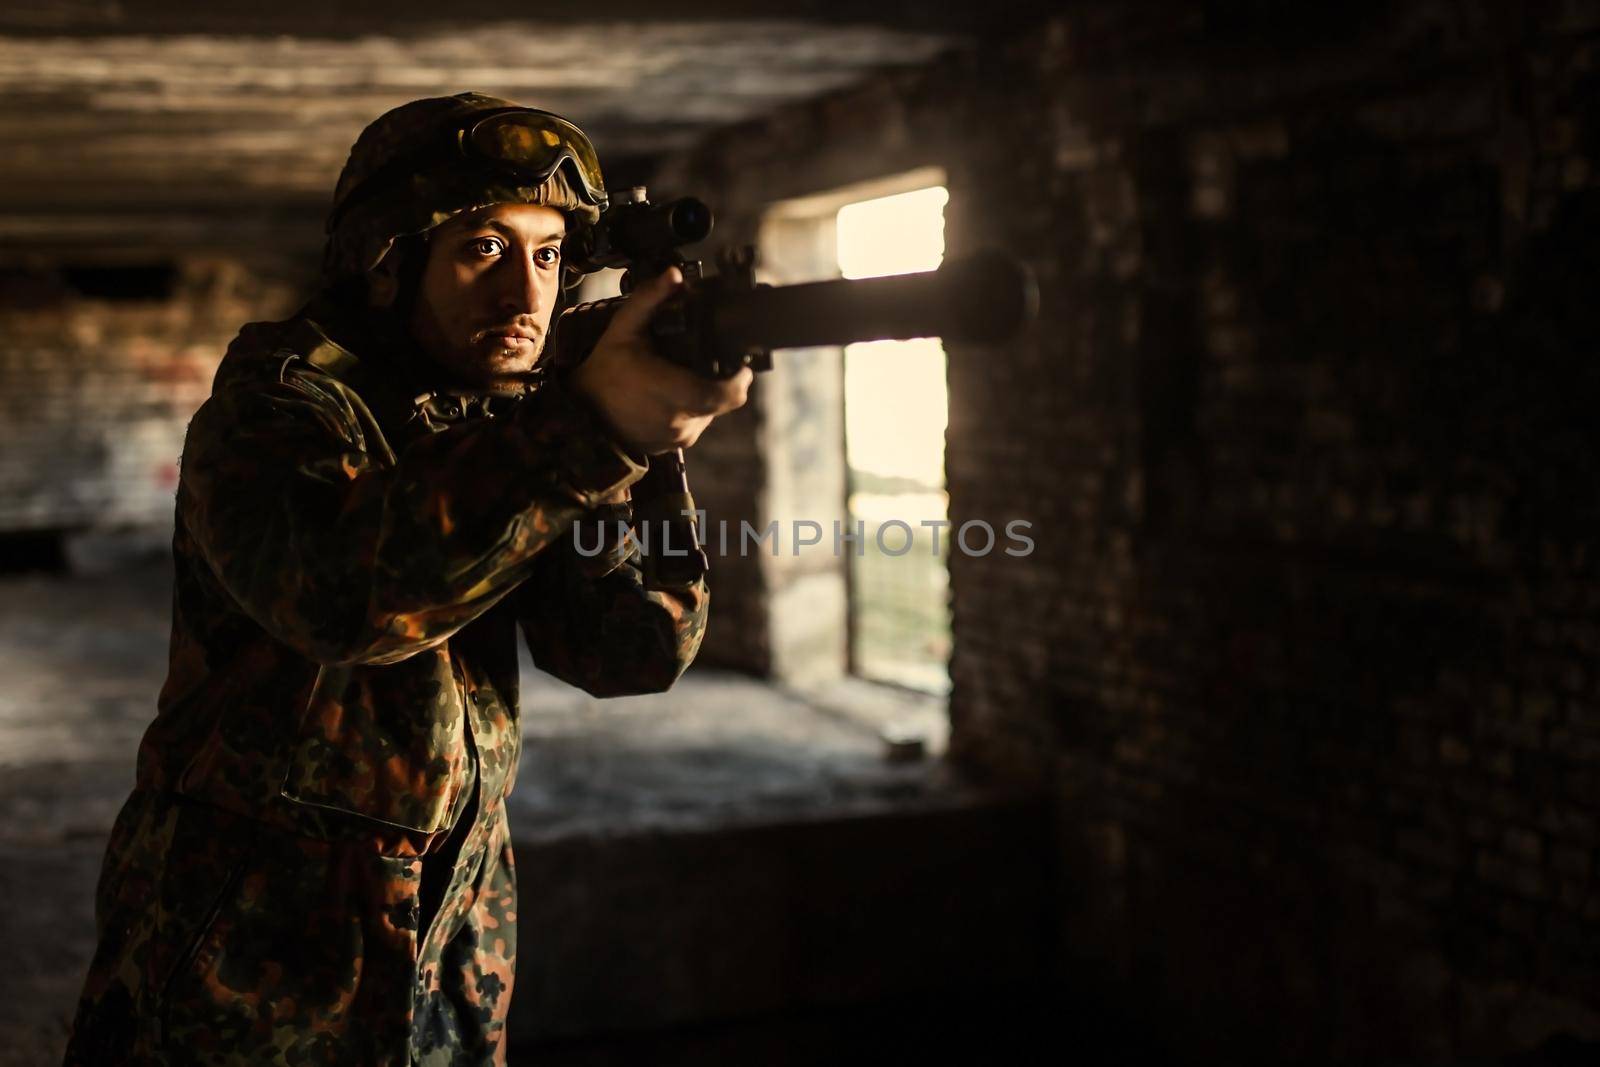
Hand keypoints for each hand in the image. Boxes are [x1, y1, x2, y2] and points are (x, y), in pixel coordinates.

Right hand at [567, 267, 752, 453]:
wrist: (579, 415)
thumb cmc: (602, 373)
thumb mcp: (622, 330)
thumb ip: (649, 300)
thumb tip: (673, 276)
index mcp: (673, 392)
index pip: (726, 394)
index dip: (739, 379)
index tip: (740, 364)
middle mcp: (680, 421)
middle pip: (720, 400)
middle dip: (718, 380)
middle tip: (702, 360)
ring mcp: (677, 438)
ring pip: (708, 413)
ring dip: (702, 395)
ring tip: (678, 377)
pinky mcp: (671, 446)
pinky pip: (693, 424)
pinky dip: (688, 409)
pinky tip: (669, 395)